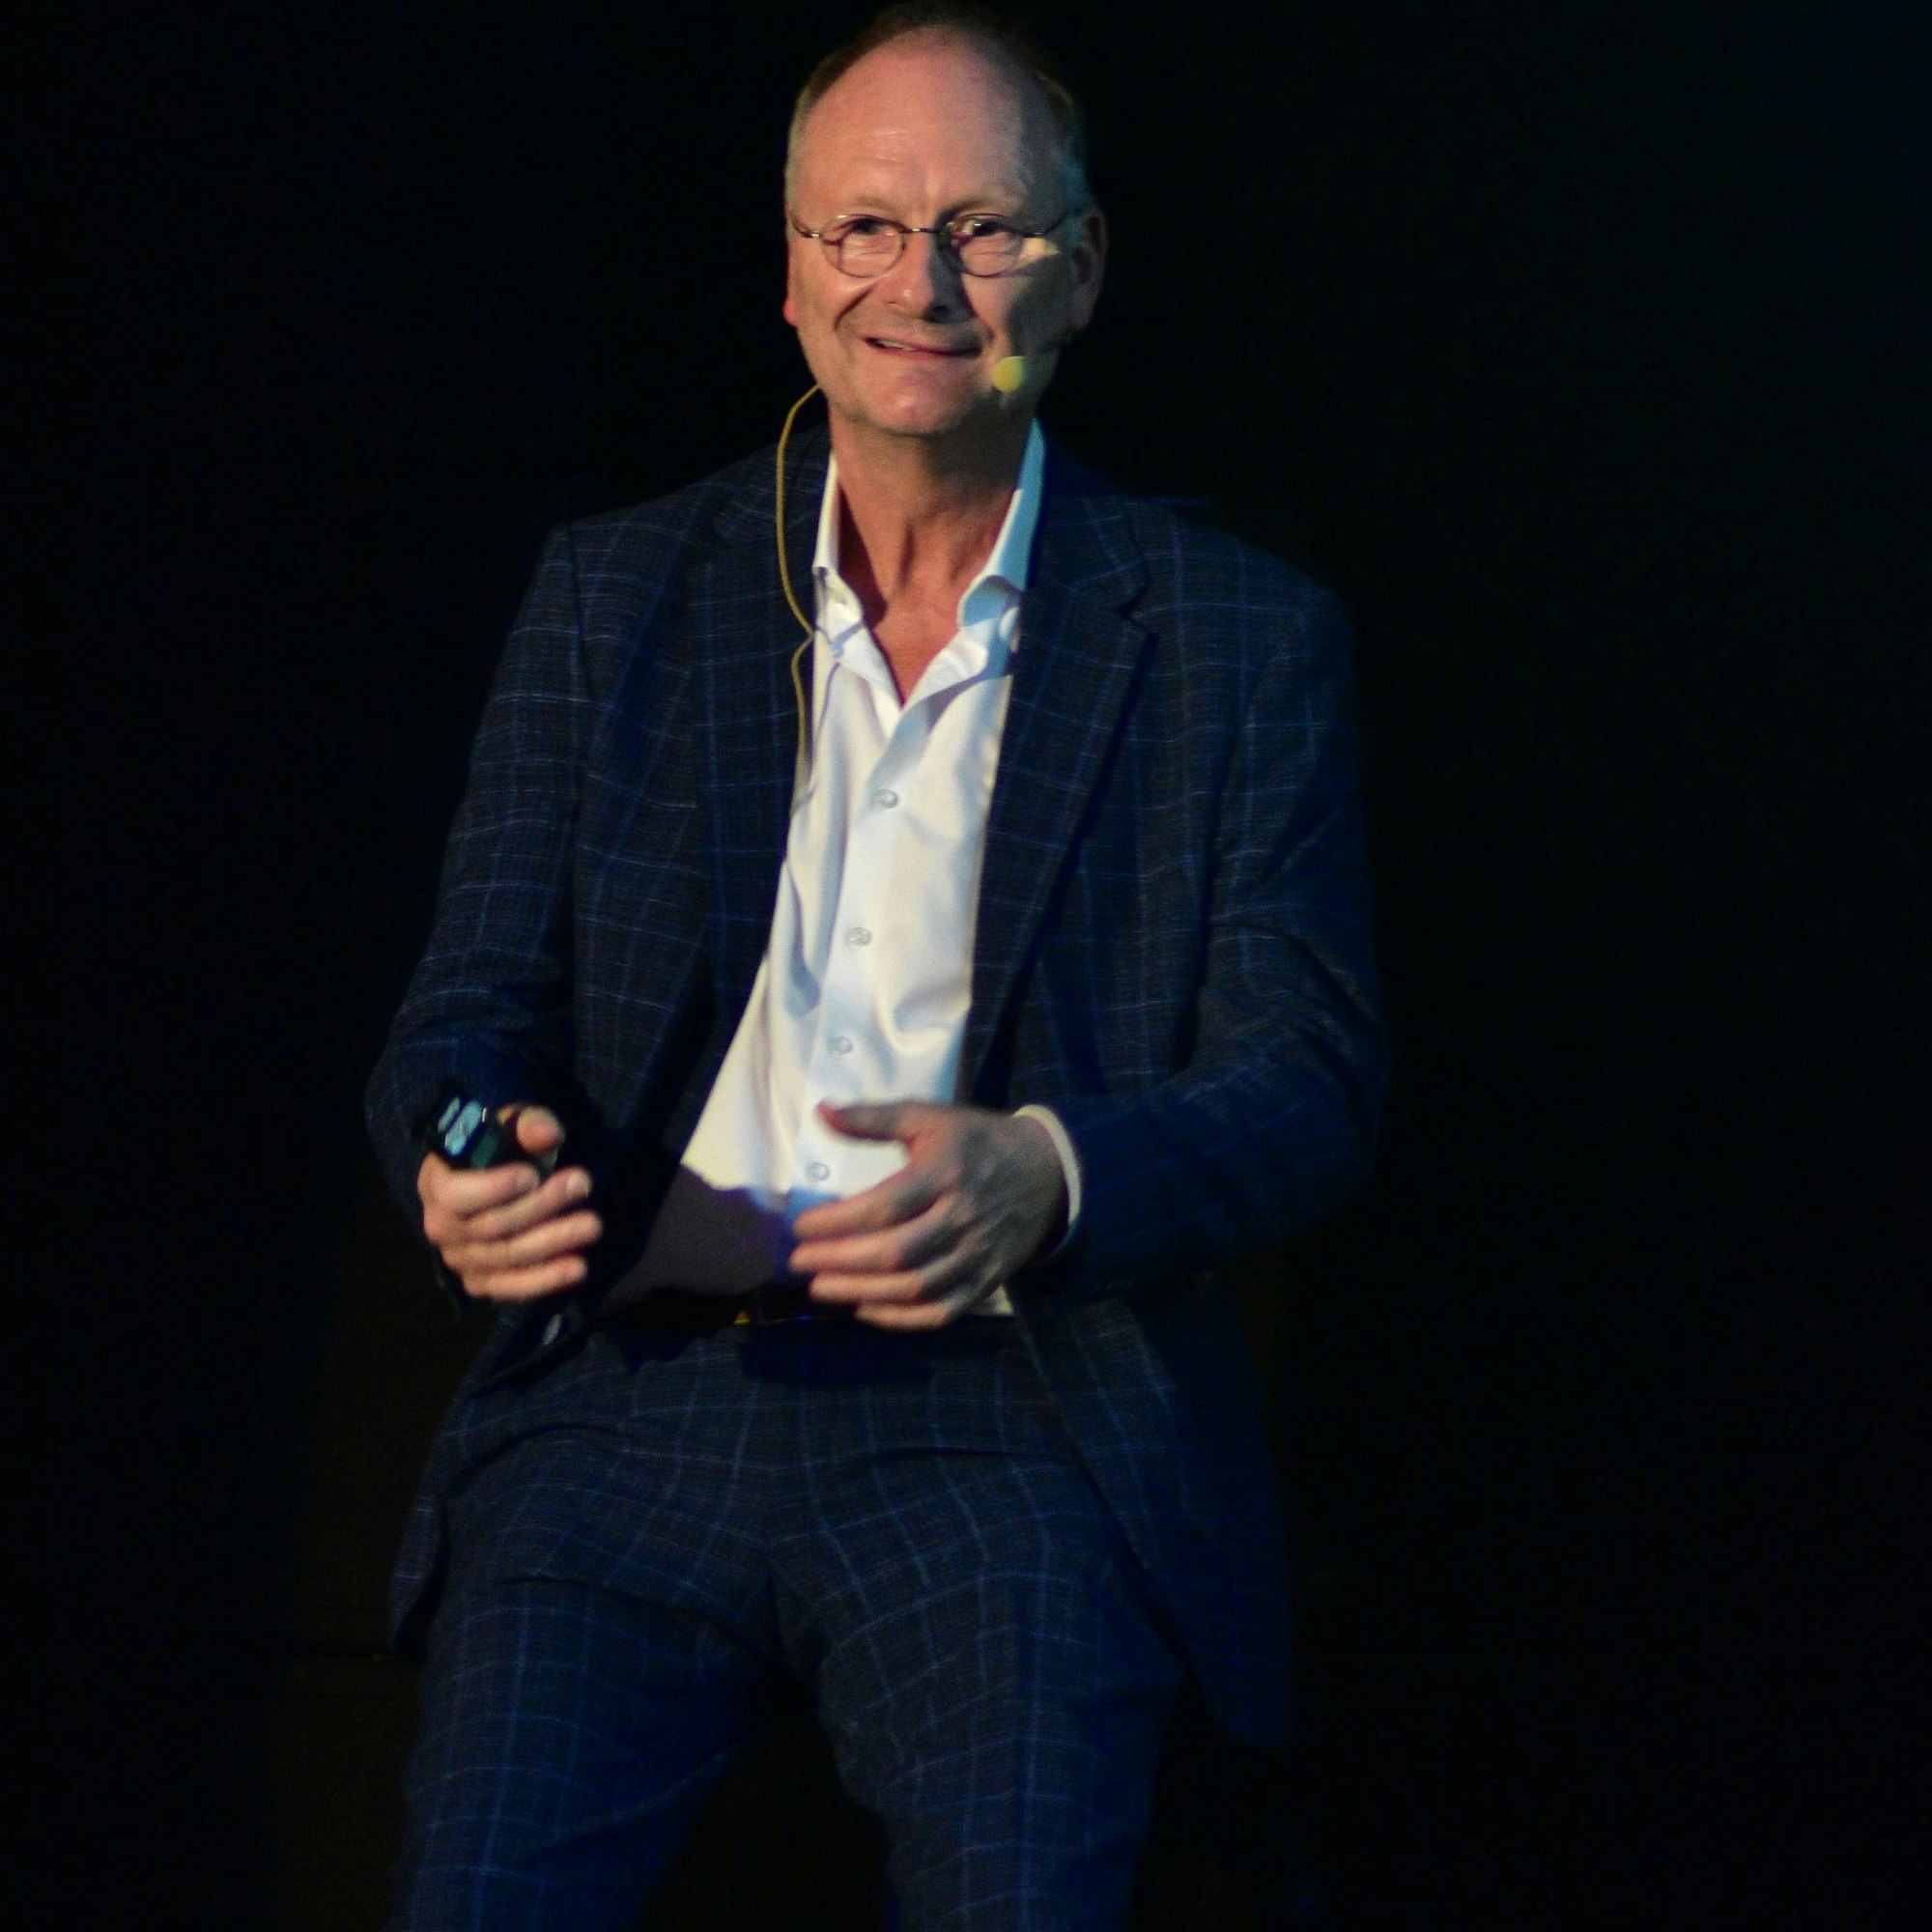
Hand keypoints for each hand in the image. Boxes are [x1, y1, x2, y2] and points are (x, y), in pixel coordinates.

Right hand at [416, 1105, 599, 1301]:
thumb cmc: (501, 1150)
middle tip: (581, 1185)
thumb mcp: (513, 1125)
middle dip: (540, 1207)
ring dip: (552, 1242)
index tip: (532, 1175)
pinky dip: (545, 1280)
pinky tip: (578, 1267)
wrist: (496, 1181)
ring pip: (506, 1257)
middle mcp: (440, 1226)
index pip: (455, 1195)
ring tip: (592, 1225)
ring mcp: (459, 1258)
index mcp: (436, 1183)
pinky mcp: (481, 1282)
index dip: (493, 1188)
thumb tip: (549, 1135)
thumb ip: (528, 1125)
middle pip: (490, 1226)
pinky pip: (510, 1288)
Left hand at [788, 1101, 1065, 1330]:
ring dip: (861, 1292)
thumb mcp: (930, 1118)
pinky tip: (864, 1308)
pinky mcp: (985, 1281)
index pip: (885, 1206)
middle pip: (895, 1253)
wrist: (1045, 1174)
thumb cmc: (976, 1142)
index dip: (838, 1221)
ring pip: (914, 1287)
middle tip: (800, 1262)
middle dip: (840, 1261)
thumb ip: (874, 1118)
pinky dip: (900, 1318)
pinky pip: (940, 1312)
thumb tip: (821, 1111)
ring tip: (821, 1288)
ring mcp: (977, 1255)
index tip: (801, 1225)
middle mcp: (963, 1217)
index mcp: (947, 1173)